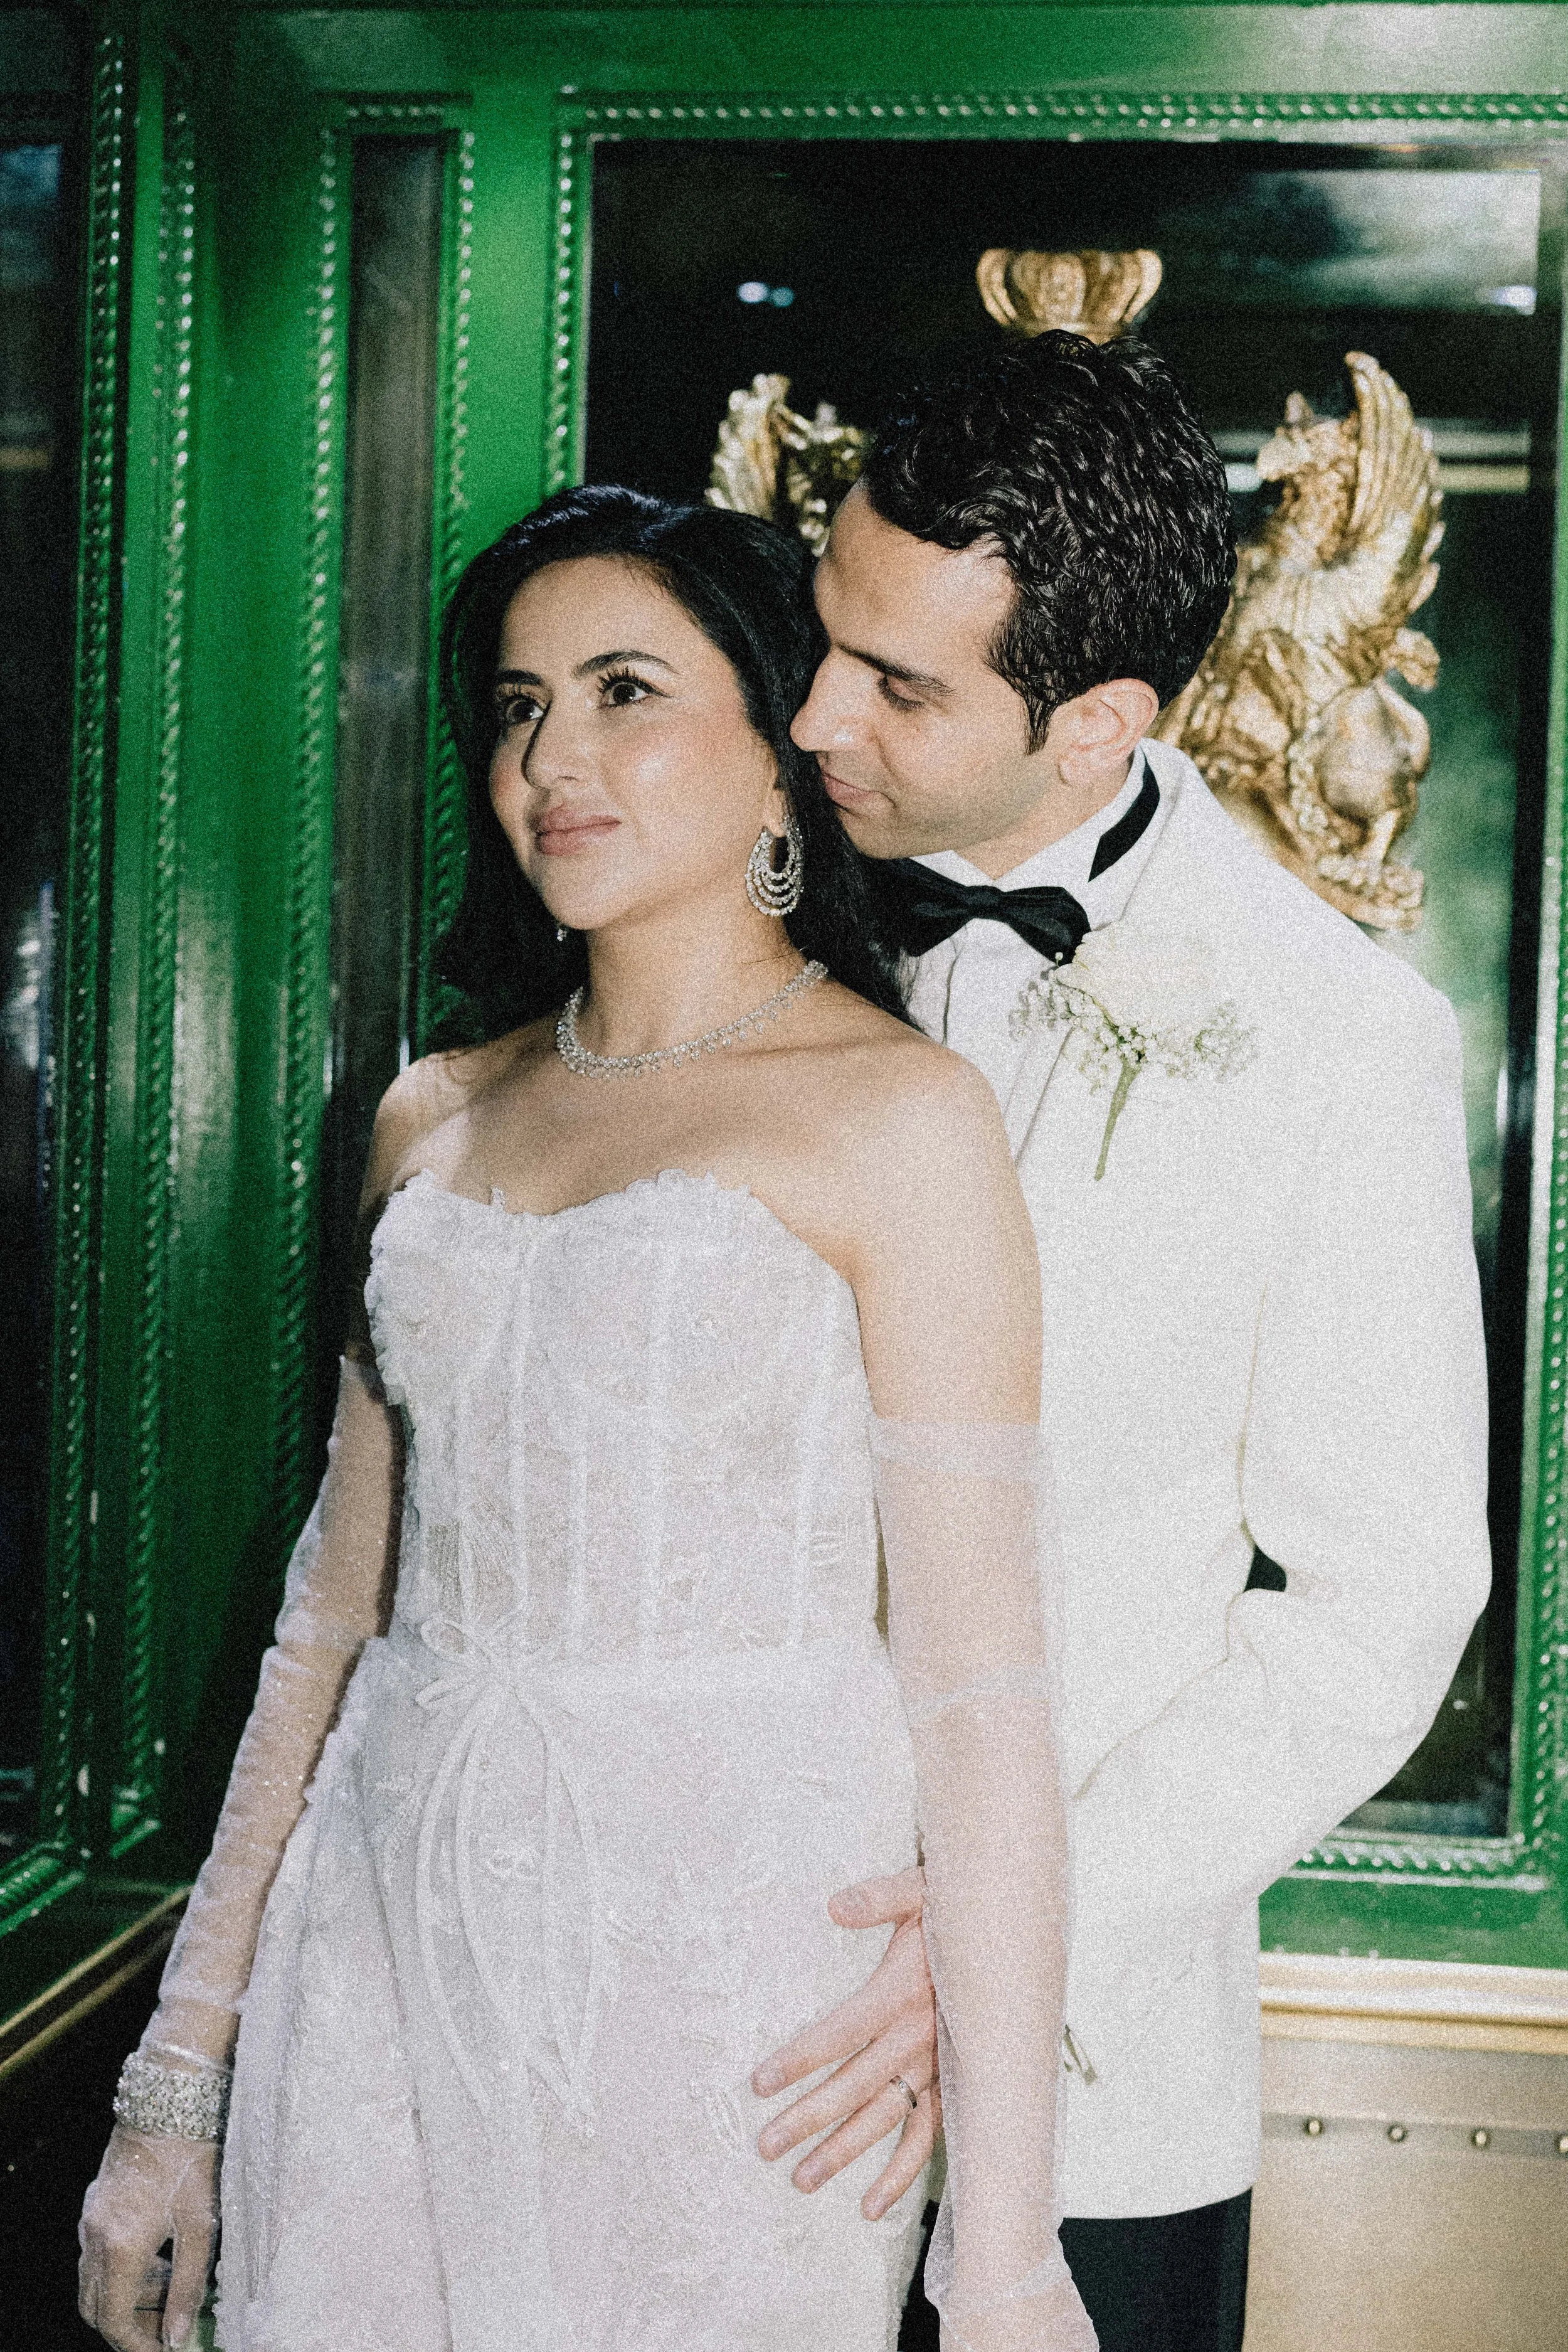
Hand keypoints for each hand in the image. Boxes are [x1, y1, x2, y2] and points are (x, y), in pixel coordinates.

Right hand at [79, 2125, 218, 2349]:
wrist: (170, 2097)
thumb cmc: (193, 2156)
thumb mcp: (201, 2224)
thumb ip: (189, 2285)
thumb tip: (178, 2335)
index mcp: (119, 2245)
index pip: (114, 2319)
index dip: (138, 2344)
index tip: (166, 2351)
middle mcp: (95, 2235)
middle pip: (97, 2306)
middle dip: (130, 2325)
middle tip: (169, 2328)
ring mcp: (91, 2217)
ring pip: (97, 2281)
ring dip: (129, 2296)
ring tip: (175, 2291)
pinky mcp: (97, 2202)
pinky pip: (99, 2253)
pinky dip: (125, 2269)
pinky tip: (163, 2258)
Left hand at [751, 1866, 938, 2218]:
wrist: (1014, 1940)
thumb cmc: (959, 1913)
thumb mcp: (922, 1892)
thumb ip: (879, 1897)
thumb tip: (835, 1905)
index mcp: (901, 1993)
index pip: (839, 2033)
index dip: (799, 2058)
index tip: (759, 2083)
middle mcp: (917, 2038)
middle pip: (853, 2085)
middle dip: (807, 2117)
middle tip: (765, 2145)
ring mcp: (936, 2067)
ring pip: (884, 2117)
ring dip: (843, 2151)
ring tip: (801, 2179)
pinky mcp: (953, 2084)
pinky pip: (927, 2136)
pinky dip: (900, 2173)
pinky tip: (869, 2206)